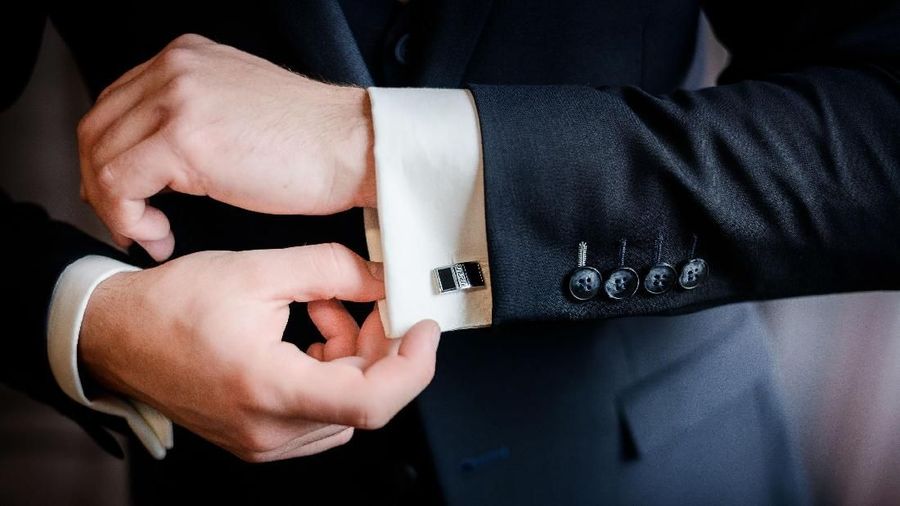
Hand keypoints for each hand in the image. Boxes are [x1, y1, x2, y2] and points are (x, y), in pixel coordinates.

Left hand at [77, 34, 375, 260]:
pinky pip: (120, 184)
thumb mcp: (241, 109)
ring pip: (101, 158)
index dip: (111, 158)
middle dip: (103, 185)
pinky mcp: (184, 139)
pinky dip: (129, 219)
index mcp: (186, 58)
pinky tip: (159, 235)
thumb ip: (197, 116)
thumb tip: (159, 158)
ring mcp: (177, 99)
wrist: (355, 148)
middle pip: (97, 129)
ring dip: (116, 208)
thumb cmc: (315, 143)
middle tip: (130, 221)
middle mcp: (175, 69)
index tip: (131, 197)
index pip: (115, 105)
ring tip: (150, 234)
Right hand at [80, 244, 438, 461]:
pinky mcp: (260, 438)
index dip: (413, 366)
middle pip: (364, 399)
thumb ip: (331, 270)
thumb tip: (382, 278)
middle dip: (380, 346)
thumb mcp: (258, 270)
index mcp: (267, 388)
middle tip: (368, 301)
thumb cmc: (173, 305)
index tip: (424, 329)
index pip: (371, 402)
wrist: (118, 336)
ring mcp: (264, 441)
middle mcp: (268, 429)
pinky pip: (321, 412)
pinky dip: (330, 371)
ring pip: (346, 405)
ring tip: (322, 309)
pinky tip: (309, 334)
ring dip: (353, 356)